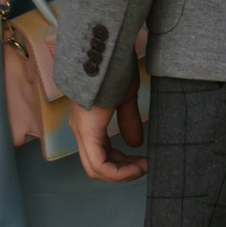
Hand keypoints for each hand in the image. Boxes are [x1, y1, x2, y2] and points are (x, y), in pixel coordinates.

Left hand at [74, 28, 148, 180]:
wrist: (104, 54)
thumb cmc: (113, 70)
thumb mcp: (124, 98)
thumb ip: (128, 120)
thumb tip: (135, 143)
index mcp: (88, 123)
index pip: (100, 155)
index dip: (121, 164)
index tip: (143, 161)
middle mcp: (81, 130)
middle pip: (97, 166)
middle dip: (122, 171)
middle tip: (144, 167)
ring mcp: (81, 131)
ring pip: (96, 168)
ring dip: (121, 173)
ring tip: (142, 167)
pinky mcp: (86, 131)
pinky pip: (98, 163)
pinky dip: (117, 171)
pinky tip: (135, 167)